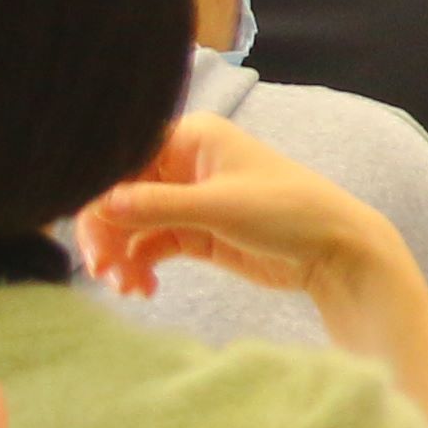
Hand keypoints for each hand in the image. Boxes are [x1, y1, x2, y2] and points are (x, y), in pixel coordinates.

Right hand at [75, 114, 394, 307]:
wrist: (333, 250)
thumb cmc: (288, 210)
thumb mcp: (220, 206)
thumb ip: (158, 205)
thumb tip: (101, 203)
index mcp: (191, 138)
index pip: (122, 160)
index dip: (99, 195)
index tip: (94, 235)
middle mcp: (183, 164)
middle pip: (119, 195)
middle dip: (106, 233)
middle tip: (103, 271)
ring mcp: (186, 200)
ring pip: (130, 225)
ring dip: (120, 256)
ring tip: (127, 286)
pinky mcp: (193, 233)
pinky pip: (148, 246)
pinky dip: (139, 266)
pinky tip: (144, 289)